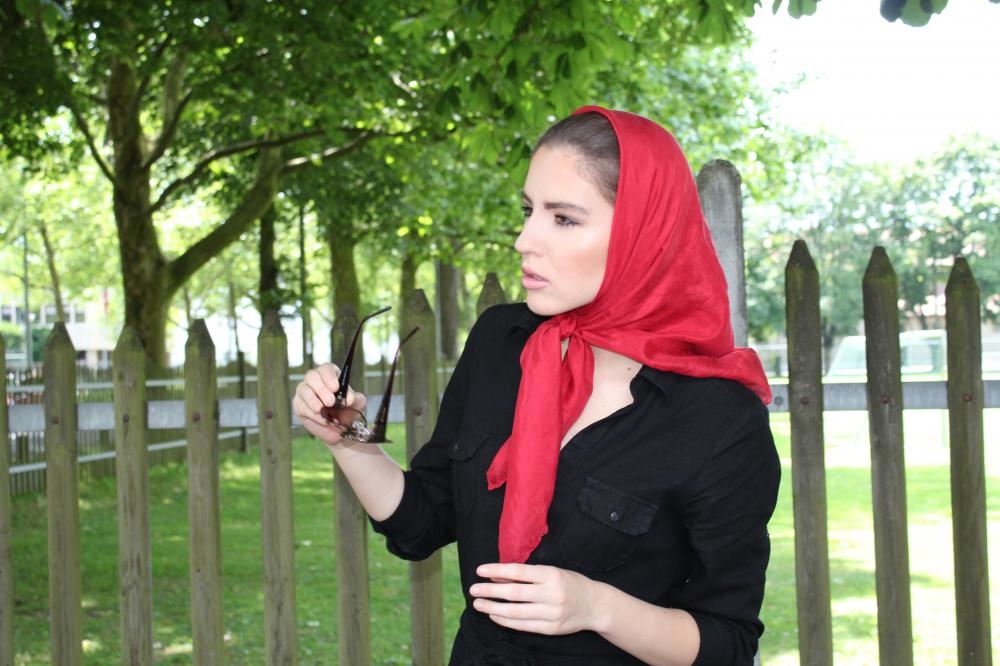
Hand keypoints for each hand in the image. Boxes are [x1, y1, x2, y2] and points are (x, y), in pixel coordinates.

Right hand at [292, 363, 367, 449]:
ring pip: (304, 390)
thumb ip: (355, 399)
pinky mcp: (299, 405)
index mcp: (331, 376)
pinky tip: (322, 419)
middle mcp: (315, 380)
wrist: (342, 429)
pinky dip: (312, 413)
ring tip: (323, 411)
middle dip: (321, 389)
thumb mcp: (358, 404)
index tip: (335, 387)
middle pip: (312, 376)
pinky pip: (301, 406)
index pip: (326, 369)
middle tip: (330, 402)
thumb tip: (349, 399)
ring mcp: (305, 391)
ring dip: (314, 401)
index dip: (329, 376)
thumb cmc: (349, 411)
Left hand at [468, 563, 604, 635]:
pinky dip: (506, 621)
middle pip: (515, 593)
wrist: (594, 605)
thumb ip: (525, 575)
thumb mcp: (550, 572)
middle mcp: (552, 594)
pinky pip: (523, 626)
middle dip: (491, 591)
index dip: (497, 570)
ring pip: (516, 612)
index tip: (480, 570)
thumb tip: (496, 575)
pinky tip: (494, 615)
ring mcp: (552, 613)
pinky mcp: (551, 628)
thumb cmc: (570, 583)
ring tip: (478, 603)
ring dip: (493, 608)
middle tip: (473, 590)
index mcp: (551, 575)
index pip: (519, 571)